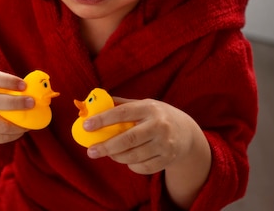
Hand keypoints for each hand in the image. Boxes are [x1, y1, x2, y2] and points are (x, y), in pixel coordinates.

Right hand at [0, 69, 34, 145]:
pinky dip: (15, 135)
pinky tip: (22, 129)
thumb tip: (42, 91)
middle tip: (32, 103)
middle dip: (15, 103)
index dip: (8, 81)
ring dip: (17, 125)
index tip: (25, 85)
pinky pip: (1, 137)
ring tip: (29, 123)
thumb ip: (15, 89)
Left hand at [84, 97, 202, 174]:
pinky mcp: (168, 159)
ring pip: (134, 156)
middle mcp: (159, 125)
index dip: (103, 119)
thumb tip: (93, 105)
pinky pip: (143, 167)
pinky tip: (127, 159)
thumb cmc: (157, 116)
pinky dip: (131, 165)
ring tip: (109, 153)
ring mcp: (165, 143)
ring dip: (117, 157)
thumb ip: (121, 105)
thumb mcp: (143, 105)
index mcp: (149, 108)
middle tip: (91, 151)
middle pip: (128, 139)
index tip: (86, 126)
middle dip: (106, 146)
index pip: (122, 112)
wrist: (186, 132)